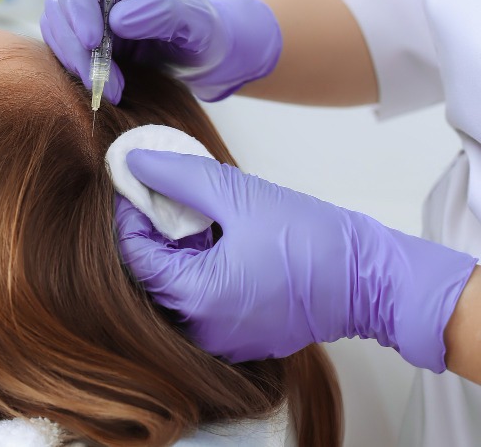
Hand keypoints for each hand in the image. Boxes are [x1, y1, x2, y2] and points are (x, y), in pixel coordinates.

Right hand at [40, 0, 281, 101]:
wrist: (199, 57)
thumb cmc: (203, 31)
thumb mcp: (198, 21)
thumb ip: (165, 12)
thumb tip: (118, 19)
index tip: (92, 39)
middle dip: (75, 41)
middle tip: (100, 77)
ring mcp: (84, 7)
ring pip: (56, 27)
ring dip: (76, 61)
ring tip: (110, 89)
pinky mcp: (78, 35)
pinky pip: (61, 49)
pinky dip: (78, 70)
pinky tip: (106, 87)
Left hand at [116, 150, 477, 371]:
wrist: (374, 281)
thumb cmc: (313, 239)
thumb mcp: (238, 195)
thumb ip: (180, 177)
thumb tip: (133, 163)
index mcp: (197, 298)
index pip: (135, 255)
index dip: (128, 215)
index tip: (133, 182)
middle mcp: (202, 329)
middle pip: (152, 275)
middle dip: (150, 231)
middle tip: (157, 191)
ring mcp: (223, 339)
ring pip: (177, 287)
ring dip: (175, 249)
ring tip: (186, 209)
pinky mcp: (242, 337)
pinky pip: (203, 300)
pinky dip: (199, 268)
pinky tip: (211, 236)